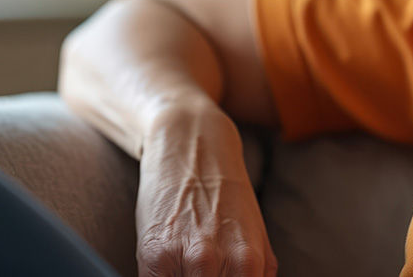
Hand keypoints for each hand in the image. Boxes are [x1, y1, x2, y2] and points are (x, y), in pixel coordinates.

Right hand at [136, 105, 277, 276]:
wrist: (192, 147)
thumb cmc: (226, 195)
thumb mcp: (255, 234)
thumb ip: (259, 272)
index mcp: (250, 264)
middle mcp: (217, 263)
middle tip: (204, 270)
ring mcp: (184, 258)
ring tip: (188, 266)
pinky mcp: (152, 255)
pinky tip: (168, 268)